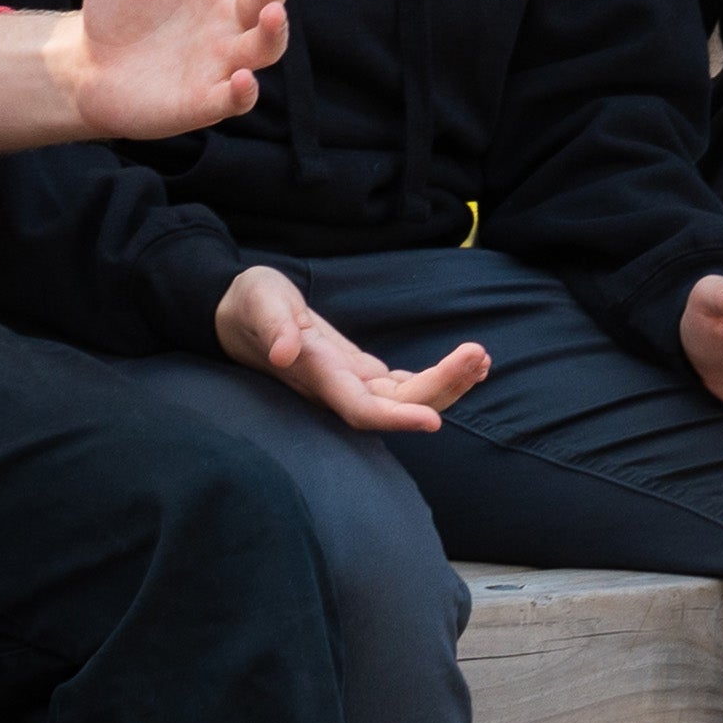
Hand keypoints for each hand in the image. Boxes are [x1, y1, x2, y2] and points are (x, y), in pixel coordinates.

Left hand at [0, 0, 295, 154]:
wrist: (87, 58)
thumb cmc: (121, 0)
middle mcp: (234, 17)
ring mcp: (223, 59)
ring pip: (265, 48)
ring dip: (274, 33)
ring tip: (271, 15)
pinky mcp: (203, 99)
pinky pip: (233, 99)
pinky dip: (243, 93)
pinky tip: (240, 80)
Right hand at [220, 264, 490, 434]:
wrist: (239, 313)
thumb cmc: (249, 304)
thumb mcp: (258, 301)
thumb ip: (273, 325)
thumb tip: (286, 351)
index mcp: (316, 375)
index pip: (360, 409)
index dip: (396, 419)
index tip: (434, 421)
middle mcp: (338, 387)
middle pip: (397, 406)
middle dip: (441, 387)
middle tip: (479, 355)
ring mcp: (352, 382)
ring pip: (407, 397)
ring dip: (448, 383)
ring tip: (482, 359)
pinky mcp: (360, 372)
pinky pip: (405, 385)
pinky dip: (438, 377)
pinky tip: (470, 365)